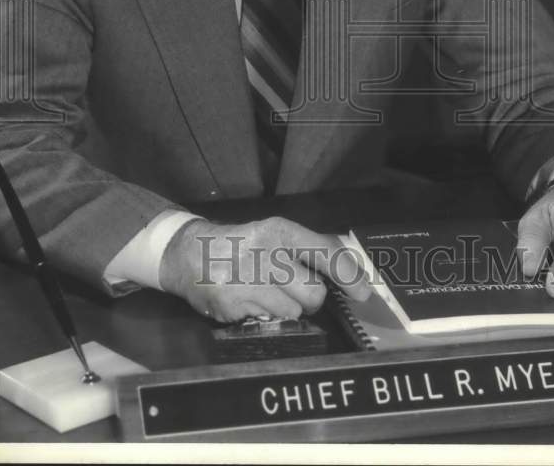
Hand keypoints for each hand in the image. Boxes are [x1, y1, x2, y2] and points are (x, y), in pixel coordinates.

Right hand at [159, 215, 370, 322]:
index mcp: (279, 231)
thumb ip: (309, 250)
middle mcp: (265, 254)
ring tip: (264, 291)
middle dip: (308, 297)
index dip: (350, 275)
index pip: (325, 252)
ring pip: (293, 312)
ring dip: (285, 308)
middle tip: (290, 287)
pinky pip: (268, 321)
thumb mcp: (274, 234)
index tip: (363, 293)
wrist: (190, 254)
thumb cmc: (242, 244)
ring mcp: (248, 282)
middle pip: (314, 294)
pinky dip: (263, 315)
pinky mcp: (234, 305)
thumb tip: (351, 271)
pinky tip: (249, 299)